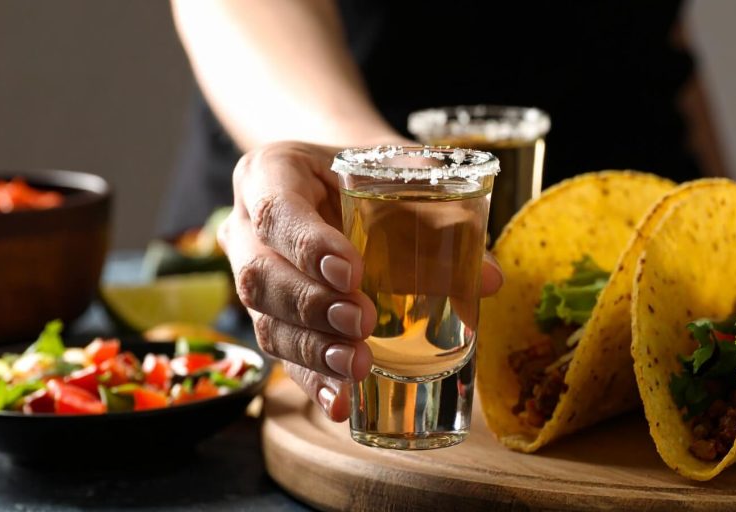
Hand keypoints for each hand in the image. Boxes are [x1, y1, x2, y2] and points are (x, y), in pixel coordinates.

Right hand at [218, 141, 503, 420]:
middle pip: (260, 274)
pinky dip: (313, 380)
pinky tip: (341, 402)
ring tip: (357, 367)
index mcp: (270, 174)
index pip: (276, 209)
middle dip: (312, 306)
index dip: (307, 245)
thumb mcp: (402, 173)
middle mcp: (246, 227)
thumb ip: (440, 213)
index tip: (351, 272)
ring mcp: (253, 275)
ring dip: (313, 350)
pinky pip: (281, 354)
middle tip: (362, 323)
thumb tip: (489, 279)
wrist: (341, 183)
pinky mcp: (268, 317)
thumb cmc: (371, 174)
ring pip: (265, 320)